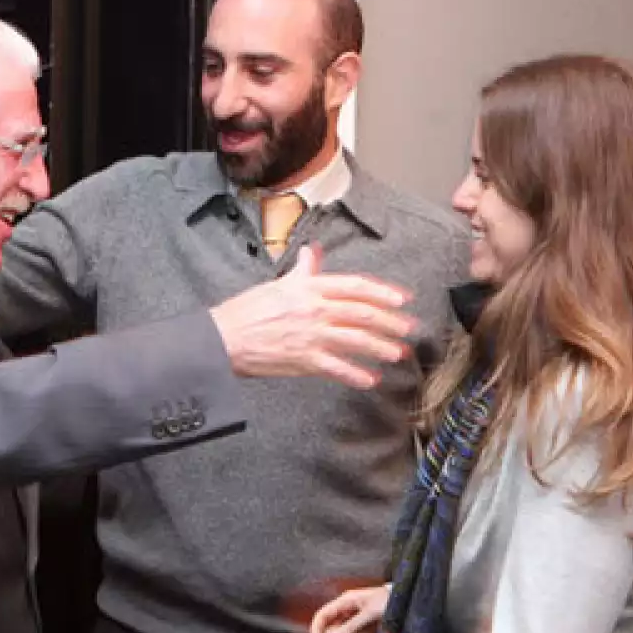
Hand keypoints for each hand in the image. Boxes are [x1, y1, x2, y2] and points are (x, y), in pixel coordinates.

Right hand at [210, 243, 414, 389]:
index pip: (354, 286)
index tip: (402, 299)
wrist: (224, 338)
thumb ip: (302, 271)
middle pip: (362, 313)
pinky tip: (371, 379)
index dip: (382, 292)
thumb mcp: (277, 284)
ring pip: (355, 340)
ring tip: (398, 353)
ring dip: (380, 347)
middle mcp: (314, 309)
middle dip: (390, 321)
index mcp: (309, 288)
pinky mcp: (303, 359)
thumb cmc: (246, 311)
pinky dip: (355, 374)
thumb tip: (314, 254)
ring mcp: (310, 335)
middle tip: (409, 329)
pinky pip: (337, 368)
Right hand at [311, 584, 390, 632]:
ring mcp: (355, 624)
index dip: (316, 629)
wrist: (406, 603)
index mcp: (345, 603)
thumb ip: (351, 626)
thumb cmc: (387, 601)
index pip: (323, 615)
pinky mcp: (363, 632)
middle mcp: (346, 613)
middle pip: (330, 631)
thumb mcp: (369, 613)